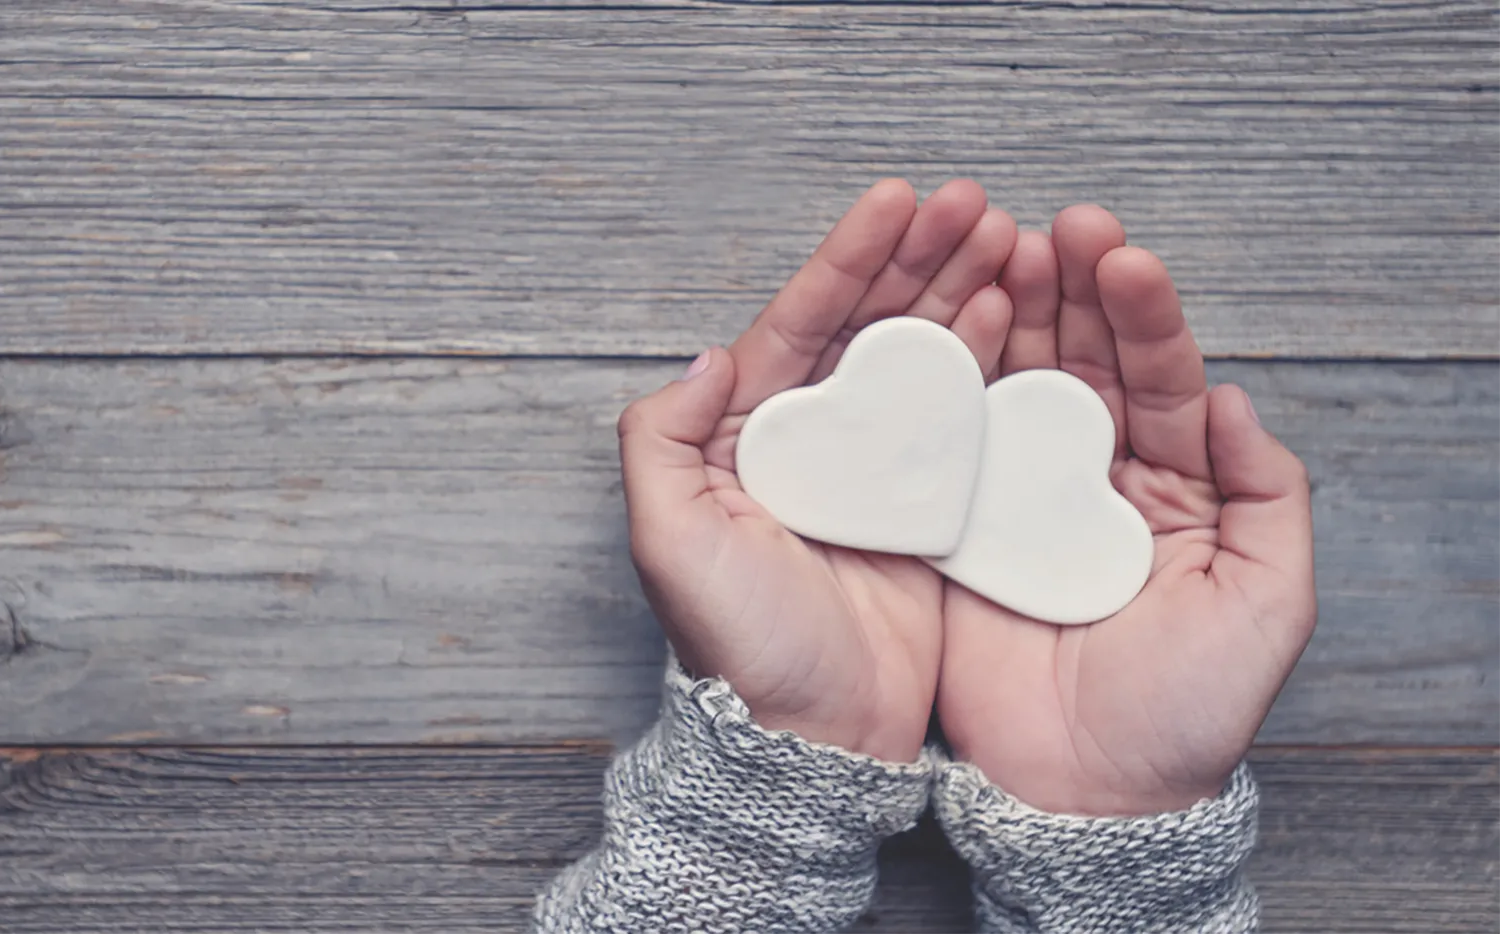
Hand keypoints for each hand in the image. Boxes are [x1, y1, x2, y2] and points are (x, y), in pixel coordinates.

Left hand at [618, 179, 1016, 761]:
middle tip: (978, 204)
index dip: (848, 259)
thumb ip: (662, 441)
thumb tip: (706, 355)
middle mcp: (813, 445)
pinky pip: (960, 420)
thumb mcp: (669, 542)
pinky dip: (987, 364)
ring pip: (921, 360)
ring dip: (962, 293)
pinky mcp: (929, 510)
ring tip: (1011, 239)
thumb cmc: (736, 648)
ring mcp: (875, 474)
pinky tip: (1016, 317)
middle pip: (869, 328)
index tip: (897, 199)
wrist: (811, 741)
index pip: (799, 325)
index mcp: (747, 437)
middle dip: (920, 258)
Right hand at [938, 206, 1317, 814]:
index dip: (1143, 315)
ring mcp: (1023, 498)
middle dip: (1071, 290)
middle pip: (1084, 362)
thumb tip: (1237, 398)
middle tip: (1054, 228)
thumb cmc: (1187, 712)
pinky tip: (943, 328)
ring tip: (997, 248)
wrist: (1086, 794)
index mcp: (1178, 486)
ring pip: (1017, 385)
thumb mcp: (1266, 603)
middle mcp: (1097, 478)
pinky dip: (949, 383)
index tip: (1121, 256)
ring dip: (1009, 314)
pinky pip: (954, 444)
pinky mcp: (961, 527)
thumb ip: (1268, 496)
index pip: (1162, 378)